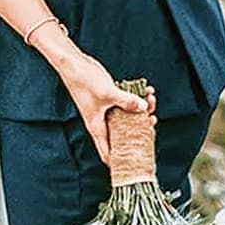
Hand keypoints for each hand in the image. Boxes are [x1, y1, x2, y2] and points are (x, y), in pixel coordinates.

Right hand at [33, 27, 155, 164]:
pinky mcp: (108, 98)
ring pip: (127, 116)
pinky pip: (126, 102)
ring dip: (141, 109)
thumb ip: (127, 101)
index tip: (136, 162)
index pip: (108, 154)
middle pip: (124, 134)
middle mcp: (102, 122)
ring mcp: (105, 110)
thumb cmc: (84, 81)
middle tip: (151, 119)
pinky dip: (136, 97)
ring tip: (150, 98)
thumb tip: (144, 108)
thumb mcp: (107, 93)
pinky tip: (145, 89)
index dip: (120, 162)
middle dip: (140, 129)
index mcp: (97, 127)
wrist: (72, 62)